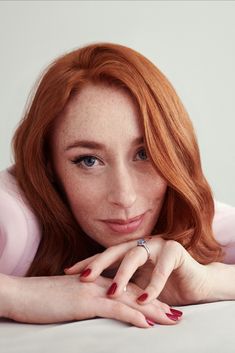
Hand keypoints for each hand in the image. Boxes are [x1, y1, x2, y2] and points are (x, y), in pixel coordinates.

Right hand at [0, 273, 179, 326]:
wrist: (24, 294)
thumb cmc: (44, 298)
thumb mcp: (70, 297)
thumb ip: (87, 299)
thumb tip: (98, 307)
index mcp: (98, 282)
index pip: (128, 288)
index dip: (147, 297)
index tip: (162, 307)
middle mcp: (100, 283)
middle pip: (135, 292)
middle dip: (157, 303)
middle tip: (176, 314)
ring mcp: (95, 291)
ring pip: (131, 299)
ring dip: (153, 310)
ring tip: (172, 319)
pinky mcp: (87, 302)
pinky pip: (115, 308)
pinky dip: (133, 316)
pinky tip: (147, 324)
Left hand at [65, 237, 211, 305]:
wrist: (195, 285)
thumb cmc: (164, 286)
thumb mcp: (137, 286)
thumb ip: (120, 285)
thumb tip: (92, 293)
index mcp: (130, 250)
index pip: (105, 255)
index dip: (88, 263)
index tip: (69, 272)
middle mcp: (142, 244)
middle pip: (115, 251)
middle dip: (98, 264)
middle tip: (84, 278)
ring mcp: (158, 244)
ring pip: (135, 256)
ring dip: (123, 274)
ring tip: (113, 292)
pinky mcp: (175, 251)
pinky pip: (161, 268)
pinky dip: (152, 286)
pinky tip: (143, 299)